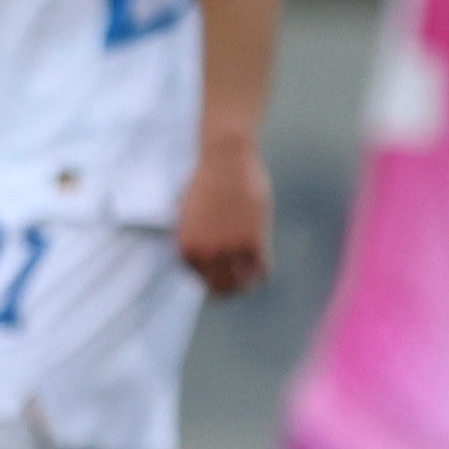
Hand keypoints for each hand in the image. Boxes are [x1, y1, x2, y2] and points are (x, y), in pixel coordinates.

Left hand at [176, 137, 271, 296]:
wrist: (224, 160)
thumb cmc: (206, 181)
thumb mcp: (189, 213)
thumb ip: (196, 235)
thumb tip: (206, 255)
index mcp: (186, 246)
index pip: (198, 277)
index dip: (210, 278)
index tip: (221, 272)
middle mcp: (205, 253)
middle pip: (219, 287)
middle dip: (229, 288)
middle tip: (239, 283)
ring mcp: (229, 249)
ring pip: (241, 282)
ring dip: (247, 283)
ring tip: (251, 278)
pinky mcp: (252, 241)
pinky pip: (261, 270)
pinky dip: (262, 272)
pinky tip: (261, 263)